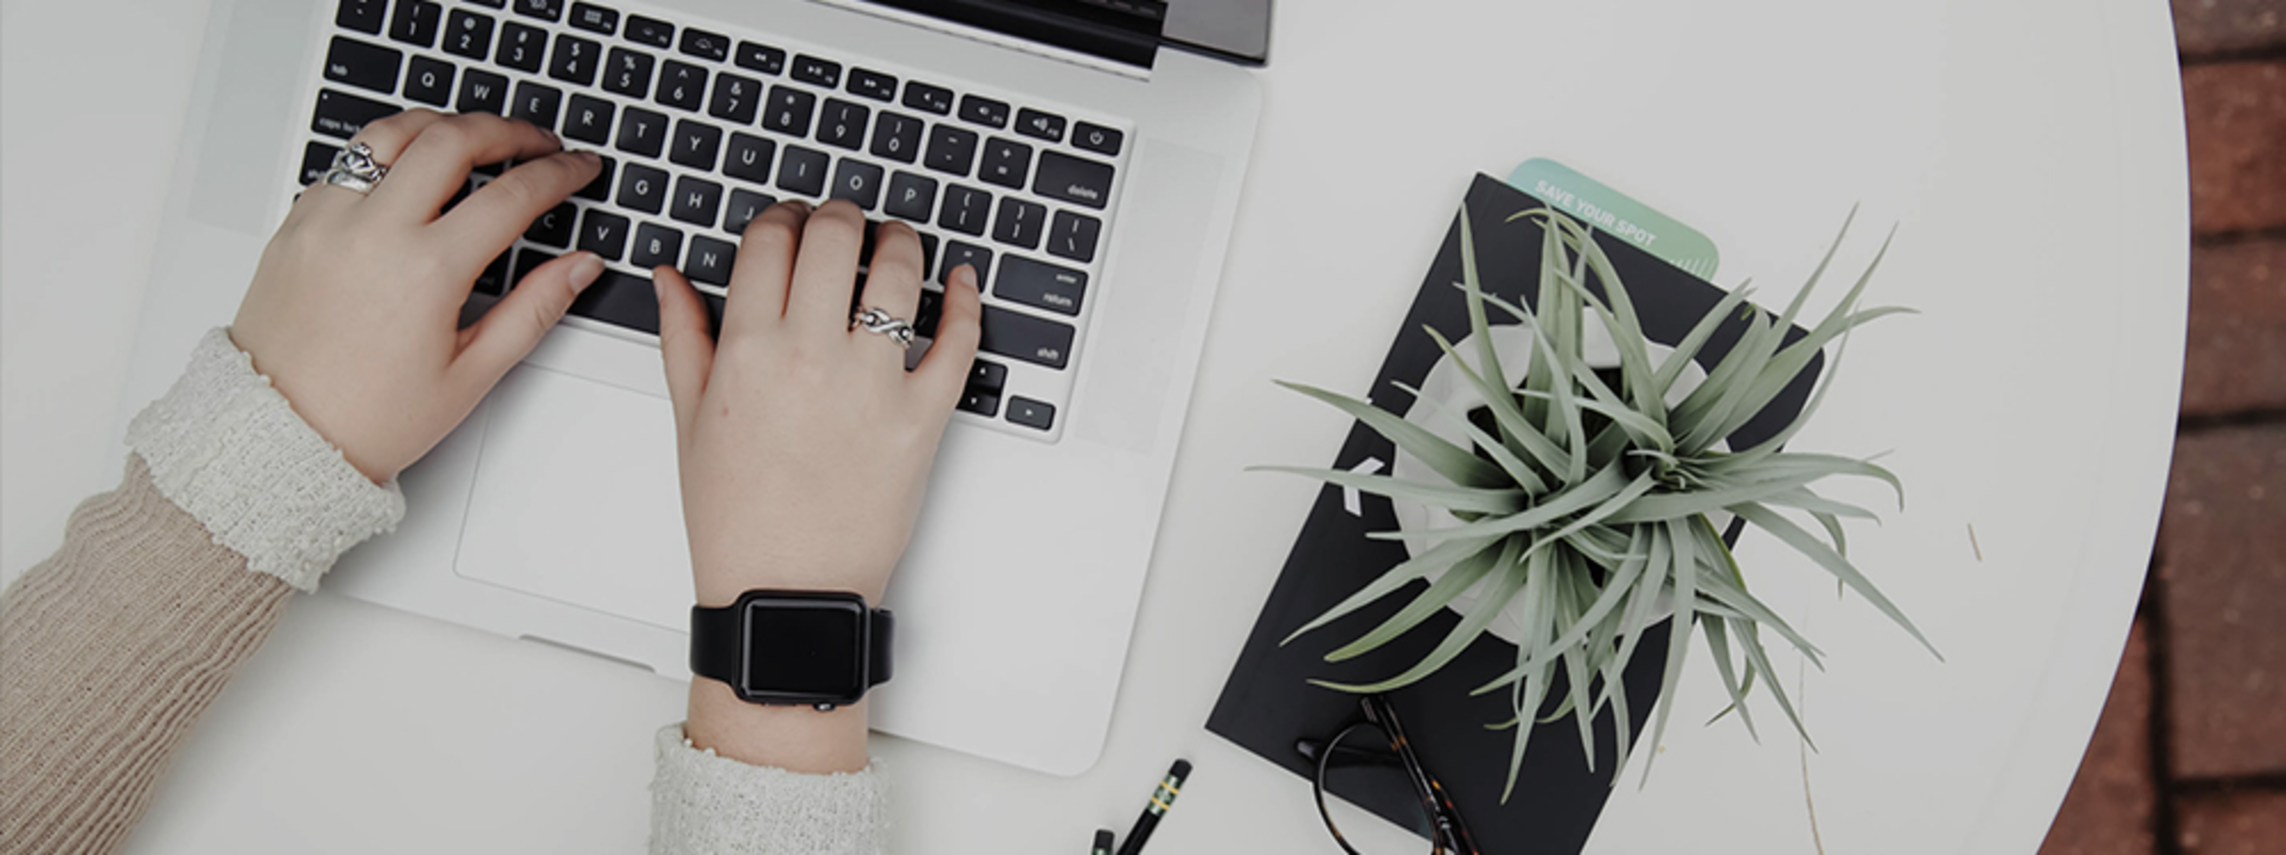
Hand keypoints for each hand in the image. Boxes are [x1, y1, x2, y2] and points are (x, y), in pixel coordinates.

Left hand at [231, 110, 604, 481]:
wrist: (278, 435)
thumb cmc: (368, 417)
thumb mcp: (471, 374)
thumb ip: (534, 309)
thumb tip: (579, 267)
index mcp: (425, 271)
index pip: (512, 195)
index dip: (558, 173)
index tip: (578, 168)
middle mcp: (373, 231)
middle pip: (453, 139)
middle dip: (508, 130)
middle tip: (538, 142)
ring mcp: (328, 220)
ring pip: (393, 132)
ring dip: (443, 125)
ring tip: (474, 138)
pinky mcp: (297, 222)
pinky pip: (348, 162)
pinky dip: (389, 153)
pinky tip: (412, 172)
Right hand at [656, 199, 979, 773]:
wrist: (786, 591)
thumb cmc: (737, 517)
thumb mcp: (690, 421)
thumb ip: (683, 336)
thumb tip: (671, 277)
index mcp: (748, 351)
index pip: (770, 240)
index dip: (783, 216)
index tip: (791, 222)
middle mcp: (811, 357)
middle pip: (834, 238)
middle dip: (840, 215)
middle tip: (844, 223)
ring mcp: (872, 385)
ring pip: (899, 273)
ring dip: (901, 242)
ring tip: (895, 244)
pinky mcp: (923, 418)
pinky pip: (958, 342)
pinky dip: (966, 302)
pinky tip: (960, 282)